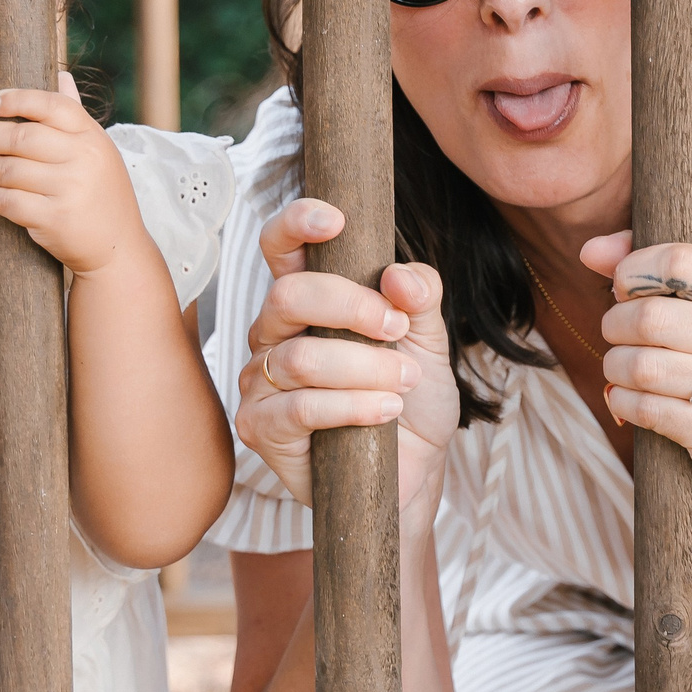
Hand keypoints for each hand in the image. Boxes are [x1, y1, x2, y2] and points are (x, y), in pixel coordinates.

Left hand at [0, 75, 154, 281]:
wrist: (118, 247)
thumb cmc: (102, 194)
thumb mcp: (98, 151)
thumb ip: (75, 116)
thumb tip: (61, 75)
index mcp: (93, 137)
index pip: (53, 106)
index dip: (17, 99)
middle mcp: (84, 159)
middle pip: (21, 137)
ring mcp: (70, 190)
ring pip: (7, 170)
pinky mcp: (54, 219)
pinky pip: (7, 201)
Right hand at [234, 199, 455, 510]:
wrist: (413, 471)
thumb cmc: (411, 398)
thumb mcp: (430, 339)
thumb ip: (421, 296)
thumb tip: (399, 275)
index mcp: (308, 301)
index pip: (281, 247)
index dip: (296, 223)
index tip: (335, 220)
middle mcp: (274, 334)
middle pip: (288, 295)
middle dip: (351, 307)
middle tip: (398, 330)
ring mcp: (261, 380)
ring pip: (301, 358)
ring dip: (366, 370)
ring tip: (403, 384)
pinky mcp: (261, 428)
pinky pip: (300, 407)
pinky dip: (352, 407)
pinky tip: (385, 412)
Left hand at [584, 233, 691, 513]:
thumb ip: (655, 271)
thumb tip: (592, 250)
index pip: (681, 262)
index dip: (633, 271)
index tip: (622, 288)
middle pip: (654, 316)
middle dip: (616, 324)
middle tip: (615, 334)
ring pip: (644, 366)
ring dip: (614, 367)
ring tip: (619, 369)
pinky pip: (648, 410)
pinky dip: (623, 401)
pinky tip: (627, 399)